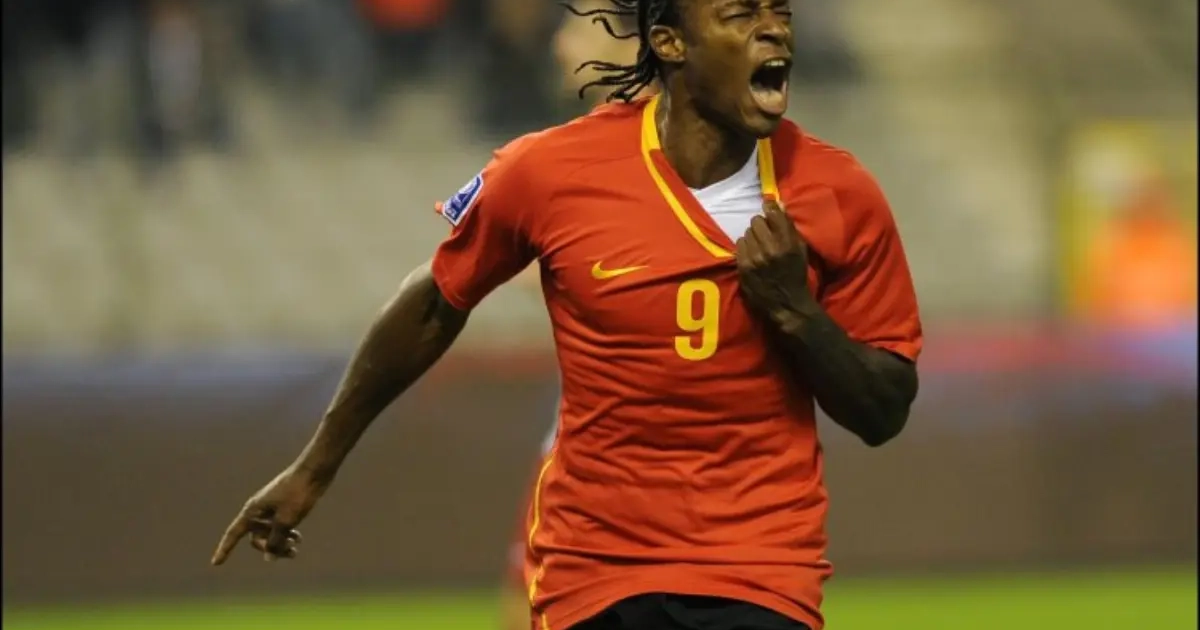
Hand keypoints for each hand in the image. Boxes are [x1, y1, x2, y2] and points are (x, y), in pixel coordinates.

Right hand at [210, 466, 326, 564]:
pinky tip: (298, 539)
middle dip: (270, 548)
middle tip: (290, 550)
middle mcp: (258, 511)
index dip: (224, 548)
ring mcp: (271, 509)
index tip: (215, 563)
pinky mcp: (283, 508)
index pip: (233, 533)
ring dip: (281, 543)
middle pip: (257, 538)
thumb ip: (276, 540)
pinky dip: (287, 535)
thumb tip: (269, 557)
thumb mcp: (286, 521)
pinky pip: (279, 527)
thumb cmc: (296, 494)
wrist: (314, 472)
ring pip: (270, 534)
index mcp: (252, 511)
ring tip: (295, 547)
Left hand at [735, 199, 811, 317]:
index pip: (774, 214)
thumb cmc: (795, 275)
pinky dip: (745, 247)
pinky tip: (752, 254)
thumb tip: (776, 204)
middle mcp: (771, 249)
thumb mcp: (800, 250)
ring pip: (746, 232)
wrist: (786, 304)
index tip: (768, 206)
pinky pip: (739, 244)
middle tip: (765, 234)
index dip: (769, 208)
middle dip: (760, 225)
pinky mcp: (744, 267)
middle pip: (756, 221)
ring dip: (752, 237)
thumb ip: (789, 228)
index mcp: (789, 244)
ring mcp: (755, 258)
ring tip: (758, 246)